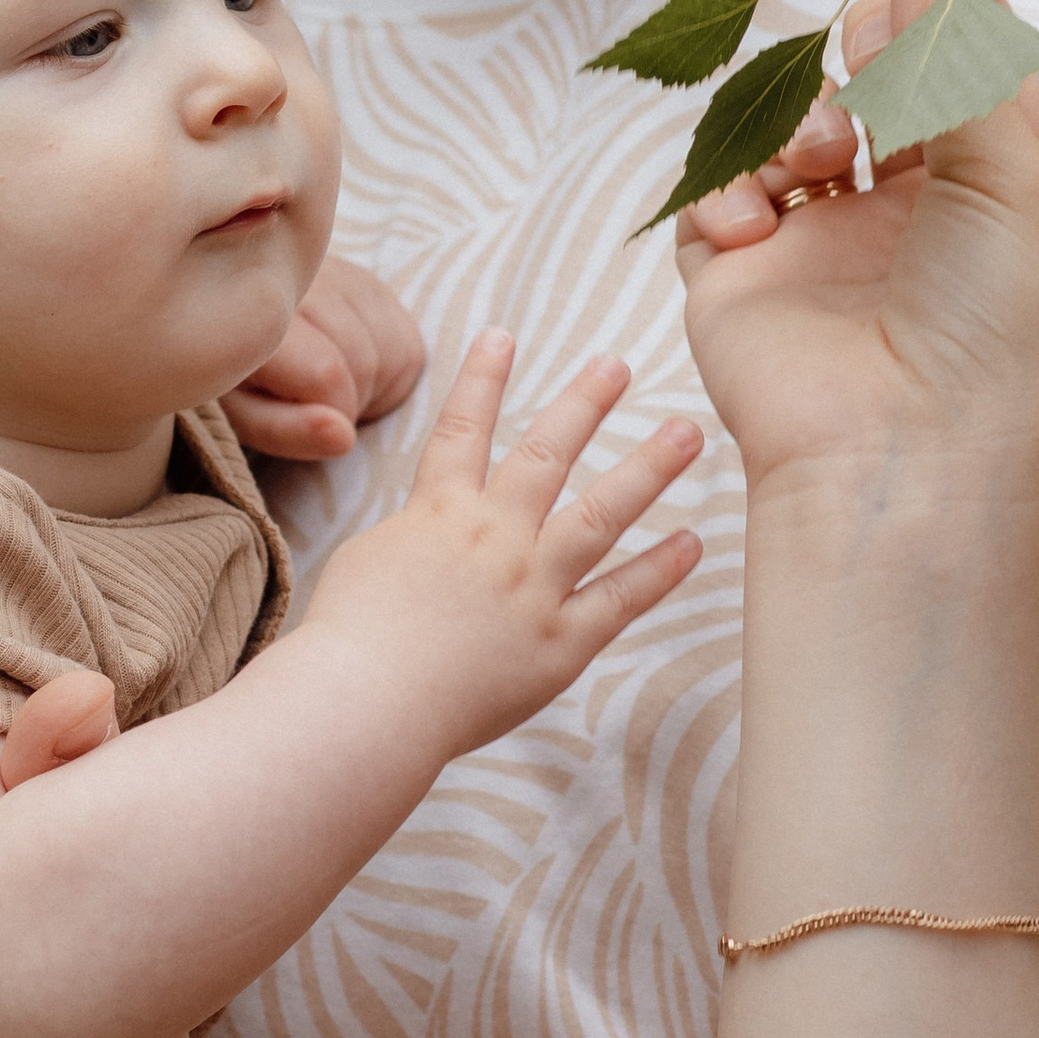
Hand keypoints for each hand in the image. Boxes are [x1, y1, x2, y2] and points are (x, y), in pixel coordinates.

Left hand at [221, 251, 425, 458]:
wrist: (226, 309)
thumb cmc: (232, 373)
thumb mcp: (241, 413)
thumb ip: (285, 430)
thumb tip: (344, 438)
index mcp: (260, 311)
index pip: (327, 371)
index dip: (330, 414)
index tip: (305, 422)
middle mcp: (307, 279)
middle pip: (364, 362)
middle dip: (350, 402)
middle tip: (315, 406)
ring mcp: (344, 274)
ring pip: (393, 351)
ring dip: (371, 387)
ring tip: (330, 388)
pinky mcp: (371, 282)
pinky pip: (408, 341)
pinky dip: (388, 371)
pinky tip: (351, 371)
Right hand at [298, 335, 701, 755]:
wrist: (365, 703)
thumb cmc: (348, 642)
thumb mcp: (363, 564)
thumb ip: (408, 538)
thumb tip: (428, 531)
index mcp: (437, 514)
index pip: (463, 430)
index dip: (481, 378)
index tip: (502, 334)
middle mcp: (494, 538)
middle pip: (546, 454)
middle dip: (584, 403)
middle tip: (618, 364)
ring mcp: (532, 587)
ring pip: (601, 514)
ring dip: (647, 468)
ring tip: (686, 433)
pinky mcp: (558, 643)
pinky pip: (619, 599)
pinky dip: (659, 571)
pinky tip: (691, 542)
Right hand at [677, 0, 1038, 515]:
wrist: (912, 470)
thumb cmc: (999, 338)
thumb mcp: (1012, 176)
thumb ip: (962, 48)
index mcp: (995, 184)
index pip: (969, 54)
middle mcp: (907, 206)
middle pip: (873, 70)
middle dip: (871, 35)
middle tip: (876, 26)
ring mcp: (821, 241)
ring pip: (784, 118)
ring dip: (800, 113)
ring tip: (827, 152)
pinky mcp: (741, 280)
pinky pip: (713, 193)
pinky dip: (726, 189)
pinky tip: (759, 225)